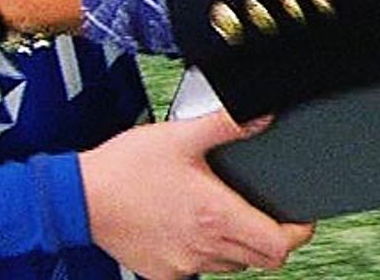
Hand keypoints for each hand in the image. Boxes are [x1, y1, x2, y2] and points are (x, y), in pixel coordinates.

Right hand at [82, 112, 315, 277]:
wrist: (79, 197)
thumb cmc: (126, 167)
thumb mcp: (182, 136)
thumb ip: (228, 123)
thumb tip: (263, 115)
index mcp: (215, 216)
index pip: (278, 246)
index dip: (298, 233)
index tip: (300, 218)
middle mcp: (203, 248)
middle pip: (262, 260)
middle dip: (274, 240)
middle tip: (270, 215)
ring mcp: (182, 264)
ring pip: (232, 267)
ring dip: (240, 247)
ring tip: (228, 214)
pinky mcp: (161, 272)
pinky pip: (199, 269)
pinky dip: (206, 253)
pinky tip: (192, 225)